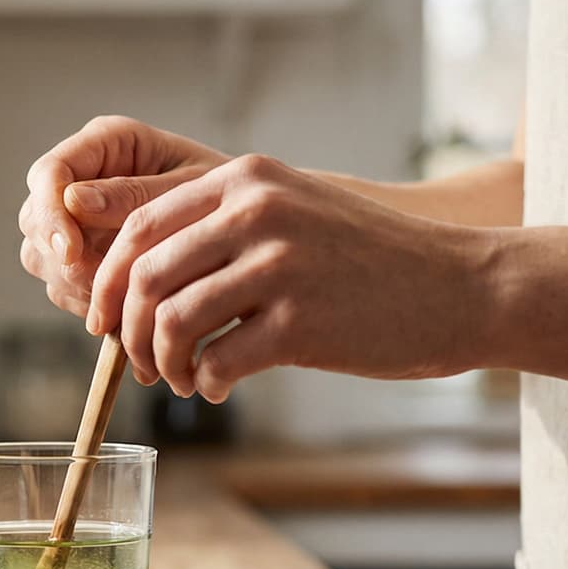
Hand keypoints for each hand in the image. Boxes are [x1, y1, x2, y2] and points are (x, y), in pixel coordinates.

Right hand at [19, 116, 227, 315]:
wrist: (248, 235)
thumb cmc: (230, 198)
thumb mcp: (193, 191)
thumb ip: (135, 195)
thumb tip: (73, 201)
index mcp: (107, 144)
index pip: (50, 173)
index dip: (51, 213)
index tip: (69, 250)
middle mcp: (82, 178)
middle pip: (35, 218)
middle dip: (64, 256)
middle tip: (109, 286)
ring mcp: (75, 220)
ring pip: (41, 257)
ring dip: (77, 283)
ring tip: (130, 299)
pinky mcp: (79, 257)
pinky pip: (60, 285)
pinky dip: (88, 301)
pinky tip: (128, 308)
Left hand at [81, 153, 495, 401]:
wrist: (464, 286)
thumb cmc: (370, 260)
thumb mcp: (294, 211)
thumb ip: (222, 225)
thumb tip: (135, 274)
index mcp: (245, 180)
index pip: (139, 227)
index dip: (106, 281)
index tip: (103, 321)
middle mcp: (257, 211)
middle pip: (143, 276)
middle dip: (126, 331)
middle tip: (142, 364)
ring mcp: (279, 265)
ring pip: (170, 320)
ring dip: (163, 363)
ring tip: (182, 380)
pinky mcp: (301, 322)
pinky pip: (217, 361)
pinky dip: (205, 383)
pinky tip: (220, 388)